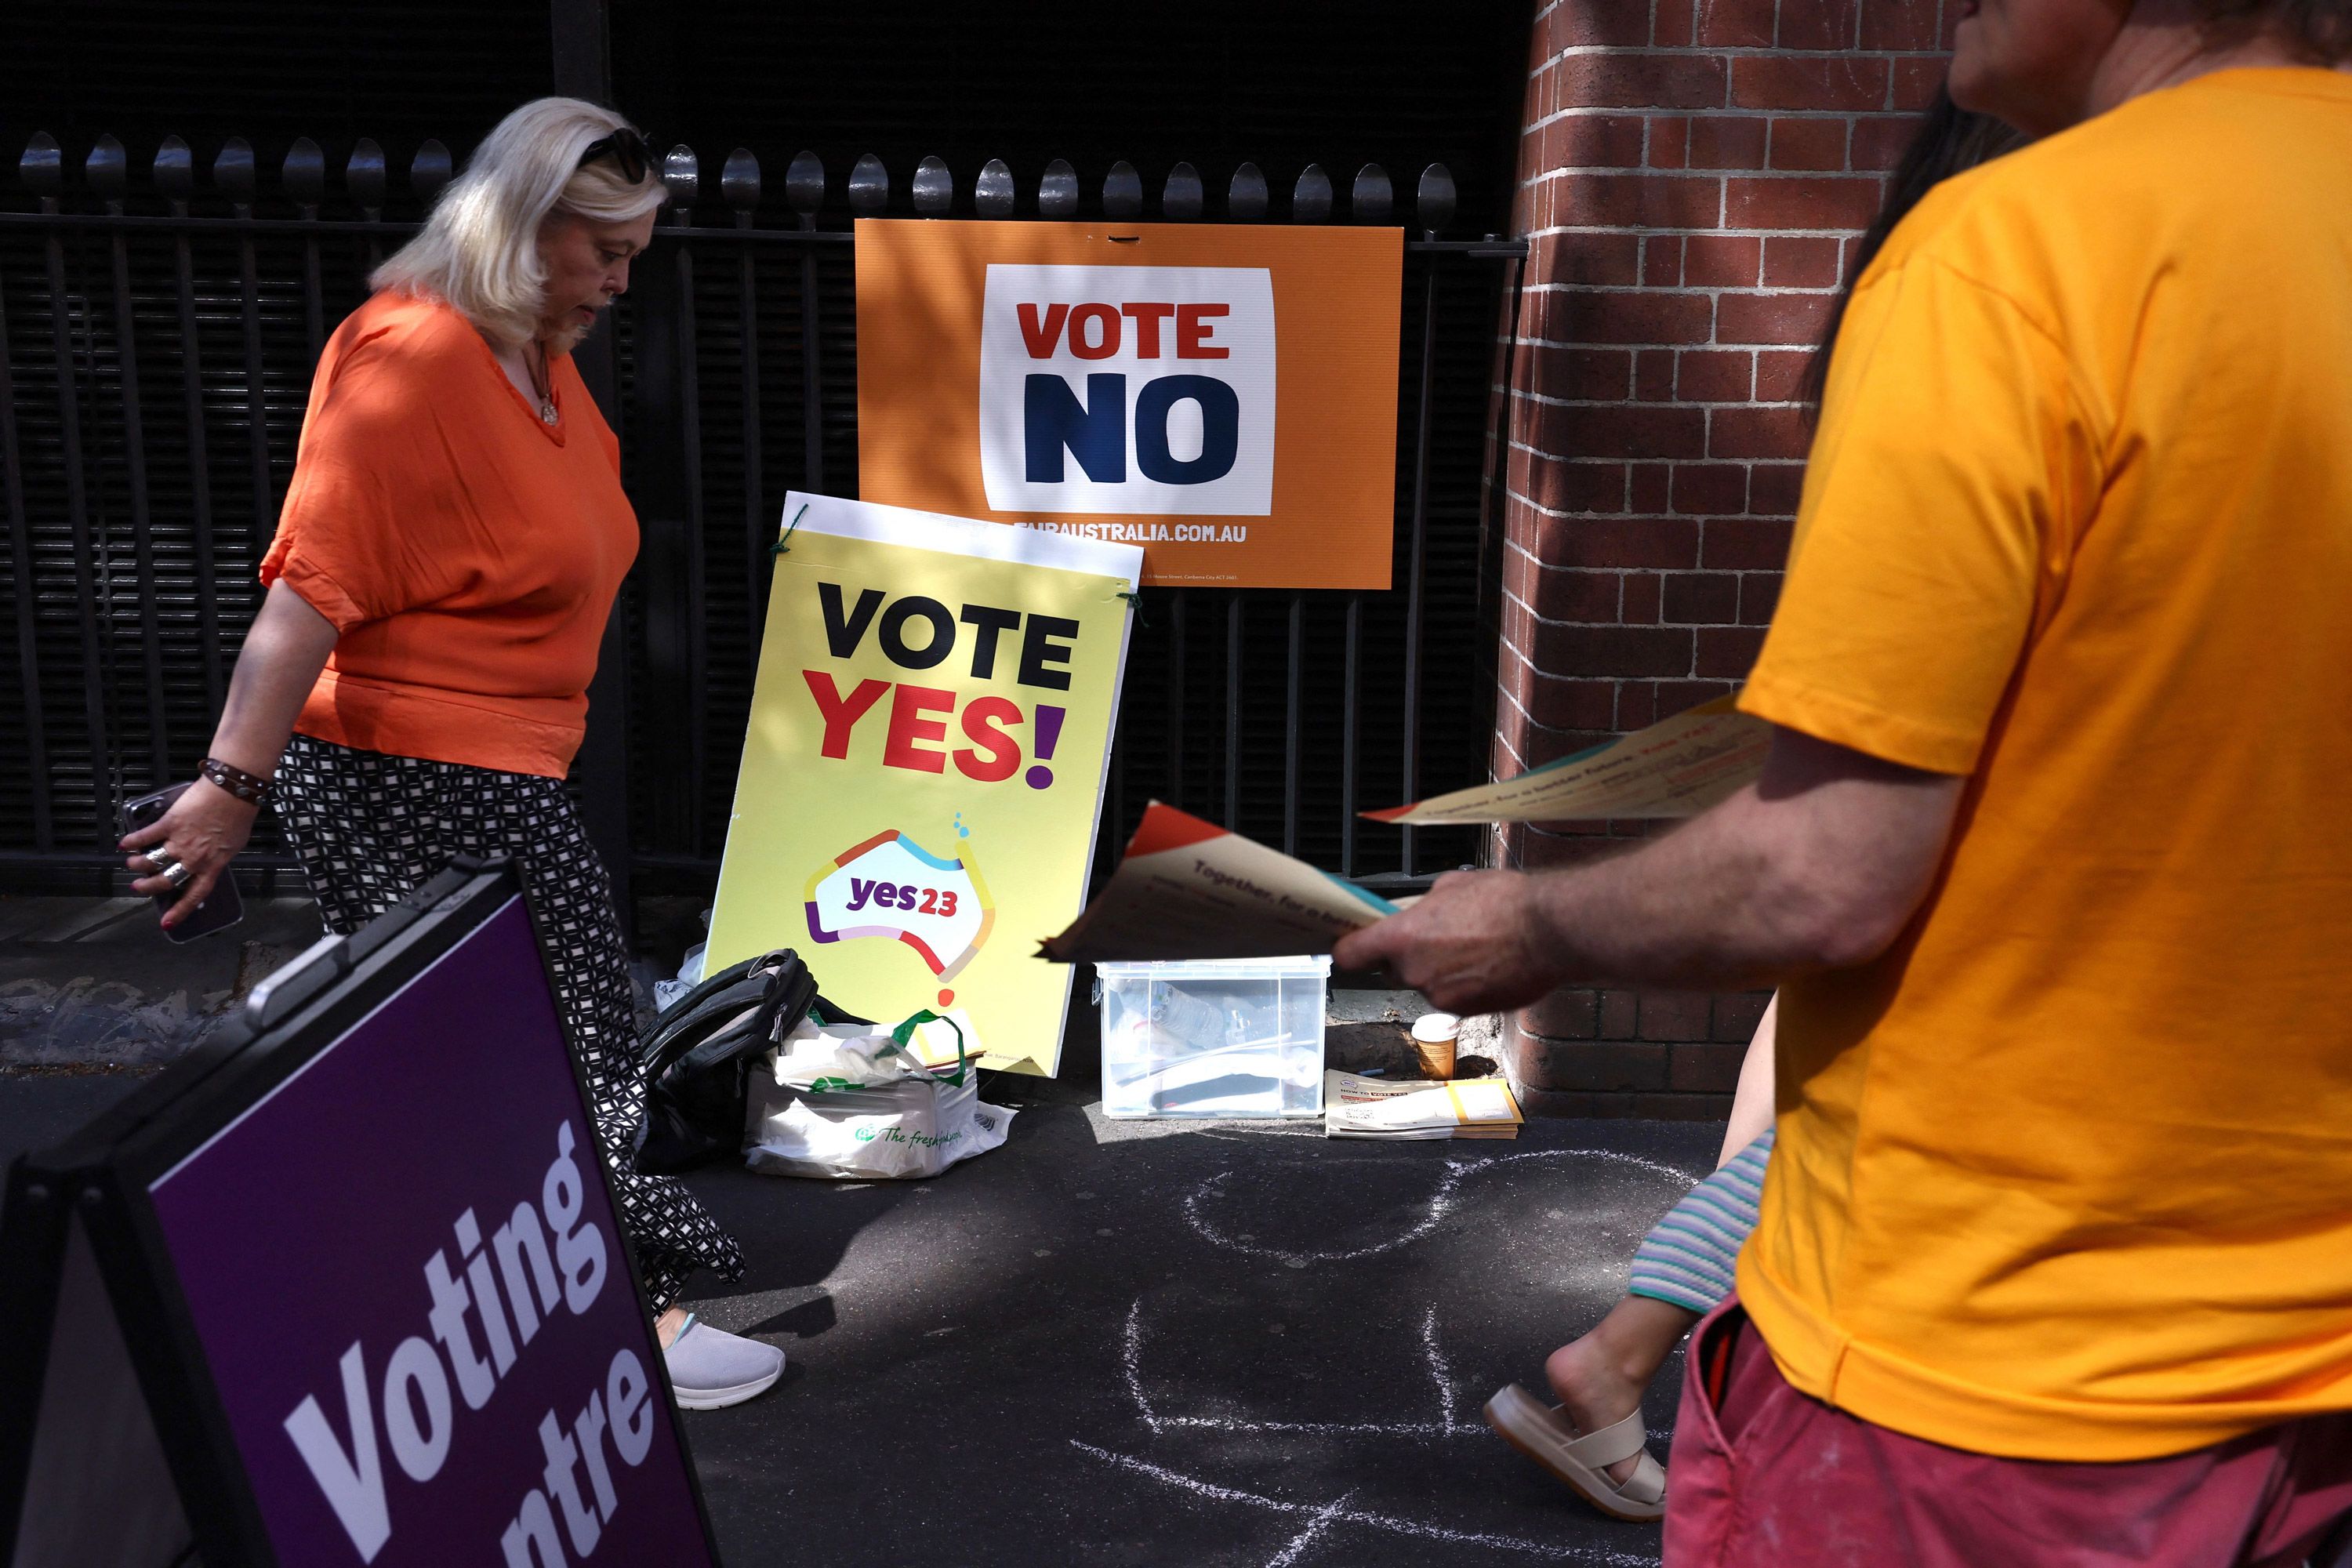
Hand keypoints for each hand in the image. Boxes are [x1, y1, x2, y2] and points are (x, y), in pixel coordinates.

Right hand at [120, 778, 257, 928]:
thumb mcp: (234, 844)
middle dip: (148, 887)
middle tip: (138, 886)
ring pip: (151, 861)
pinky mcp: (169, 823)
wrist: (233, 791)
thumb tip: (208, 862)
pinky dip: (132, 841)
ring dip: (138, 864)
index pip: (195, 894)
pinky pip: (145, 836)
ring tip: (132, 863)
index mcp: (213, 865)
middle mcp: (194, 858)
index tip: (168, 923)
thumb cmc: (239, 814)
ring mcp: (180, 842)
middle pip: (165, 881)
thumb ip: (217, 856)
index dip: (180, 911)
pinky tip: (125, 844)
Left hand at [1333, 869, 1562, 1015]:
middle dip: (1408, 957)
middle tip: (1437, 938)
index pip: (1352, 954)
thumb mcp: (1453, 885)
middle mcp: (1414, 971)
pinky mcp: (1467, 1012)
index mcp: (1403, 937)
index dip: (1349, 951)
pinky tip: (1490, 965)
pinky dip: (1466, 986)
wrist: (1550, 932)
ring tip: (1475, 949)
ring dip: (1441, 972)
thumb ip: (1425, 906)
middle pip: (1393, 970)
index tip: (1351, 947)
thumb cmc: (1504, 901)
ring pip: (1427, 984)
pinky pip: (1455, 998)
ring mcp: (1440, 996)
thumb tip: (1421, 913)